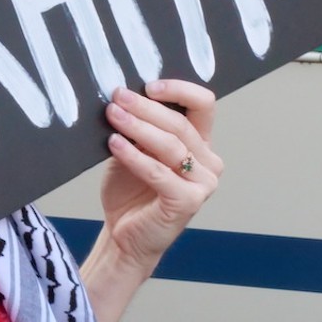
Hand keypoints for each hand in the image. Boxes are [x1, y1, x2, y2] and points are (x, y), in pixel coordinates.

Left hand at [99, 79, 221, 275]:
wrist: (122, 236)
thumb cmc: (129, 192)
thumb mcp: (133, 150)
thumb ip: (138, 127)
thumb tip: (123, 96)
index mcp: (200, 144)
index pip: (203, 105)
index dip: (179, 90)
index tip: (148, 85)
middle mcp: (208, 162)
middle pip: (181, 123)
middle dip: (146, 107)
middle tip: (118, 97)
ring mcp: (203, 184)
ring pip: (171, 145)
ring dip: (138, 127)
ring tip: (112, 115)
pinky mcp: (188, 202)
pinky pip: (158, 172)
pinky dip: (134, 155)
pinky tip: (114, 144)